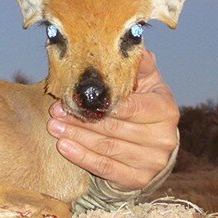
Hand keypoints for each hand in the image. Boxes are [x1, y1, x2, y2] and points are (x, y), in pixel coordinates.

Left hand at [47, 48, 178, 189]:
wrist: (149, 142)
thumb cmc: (139, 104)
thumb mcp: (142, 81)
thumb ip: (136, 64)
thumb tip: (130, 39)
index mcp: (165, 109)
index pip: (129, 107)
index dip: (97, 103)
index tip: (70, 96)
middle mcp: (164, 137)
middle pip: (114, 128)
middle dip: (80, 119)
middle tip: (55, 111)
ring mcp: (153, 161)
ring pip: (107, 148)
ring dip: (76, 137)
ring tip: (53, 126)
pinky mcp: (139, 179)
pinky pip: (107, 169)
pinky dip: (82, 157)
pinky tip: (64, 147)